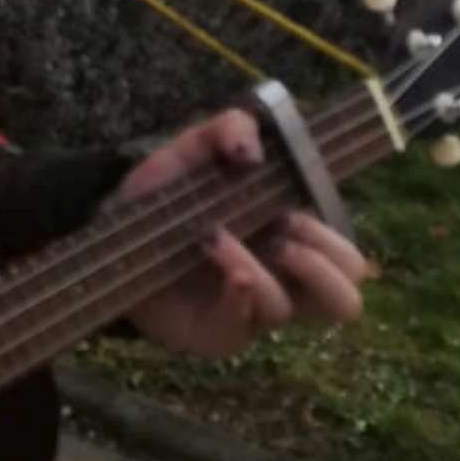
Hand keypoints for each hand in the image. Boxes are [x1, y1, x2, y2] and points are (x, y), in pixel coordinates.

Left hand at [112, 110, 375, 359]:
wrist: (111, 233)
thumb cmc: (168, 197)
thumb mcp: (193, 148)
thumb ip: (227, 128)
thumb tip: (251, 150)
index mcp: (291, 243)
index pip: (348, 262)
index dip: (332, 241)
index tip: (291, 208)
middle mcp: (280, 284)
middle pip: (344, 301)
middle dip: (319, 264)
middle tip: (278, 233)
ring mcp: (248, 313)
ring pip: (286, 310)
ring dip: (257, 268)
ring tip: (216, 238)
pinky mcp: (214, 332)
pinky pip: (239, 325)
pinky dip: (232, 291)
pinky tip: (212, 260)